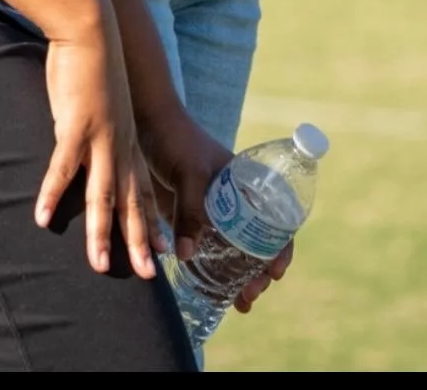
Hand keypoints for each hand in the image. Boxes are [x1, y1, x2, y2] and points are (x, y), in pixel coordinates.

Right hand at [35, 9, 162, 278]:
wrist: (91, 28)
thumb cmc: (91, 59)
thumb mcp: (101, 99)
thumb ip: (95, 123)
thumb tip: (82, 137)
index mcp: (127, 137)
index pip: (144, 187)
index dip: (152, 219)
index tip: (163, 249)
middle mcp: (120, 143)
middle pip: (131, 201)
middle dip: (139, 240)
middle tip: (147, 275)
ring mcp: (100, 137)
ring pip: (102, 195)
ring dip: (100, 233)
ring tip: (99, 266)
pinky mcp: (76, 125)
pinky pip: (63, 169)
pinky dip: (52, 194)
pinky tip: (42, 218)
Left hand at [140, 104, 291, 317]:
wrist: (146, 124)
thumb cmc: (176, 139)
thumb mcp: (189, 172)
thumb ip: (190, 211)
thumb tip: (189, 255)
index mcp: (245, 185)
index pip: (275, 219)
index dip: (280, 247)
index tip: (275, 271)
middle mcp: (234, 201)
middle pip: (257, 243)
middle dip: (259, 272)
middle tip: (250, 295)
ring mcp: (212, 212)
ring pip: (233, 251)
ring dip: (238, 278)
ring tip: (239, 303)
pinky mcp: (189, 219)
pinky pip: (206, 250)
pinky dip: (211, 272)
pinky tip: (209, 291)